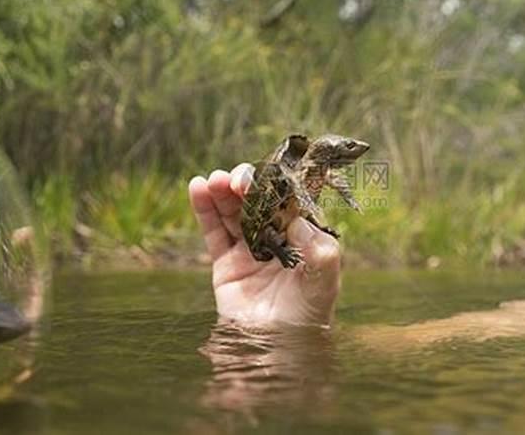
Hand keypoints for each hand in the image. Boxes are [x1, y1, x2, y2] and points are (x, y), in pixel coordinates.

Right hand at [188, 164, 340, 325]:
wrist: (278, 349)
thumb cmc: (309, 316)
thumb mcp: (326, 282)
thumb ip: (321, 251)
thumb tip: (298, 221)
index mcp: (302, 236)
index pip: (287, 202)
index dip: (275, 186)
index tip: (265, 175)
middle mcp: (275, 238)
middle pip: (258, 202)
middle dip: (246, 186)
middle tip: (236, 179)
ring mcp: (249, 249)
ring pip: (234, 212)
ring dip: (223, 192)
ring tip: (214, 180)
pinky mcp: (226, 263)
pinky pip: (214, 231)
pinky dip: (205, 208)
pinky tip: (198, 187)